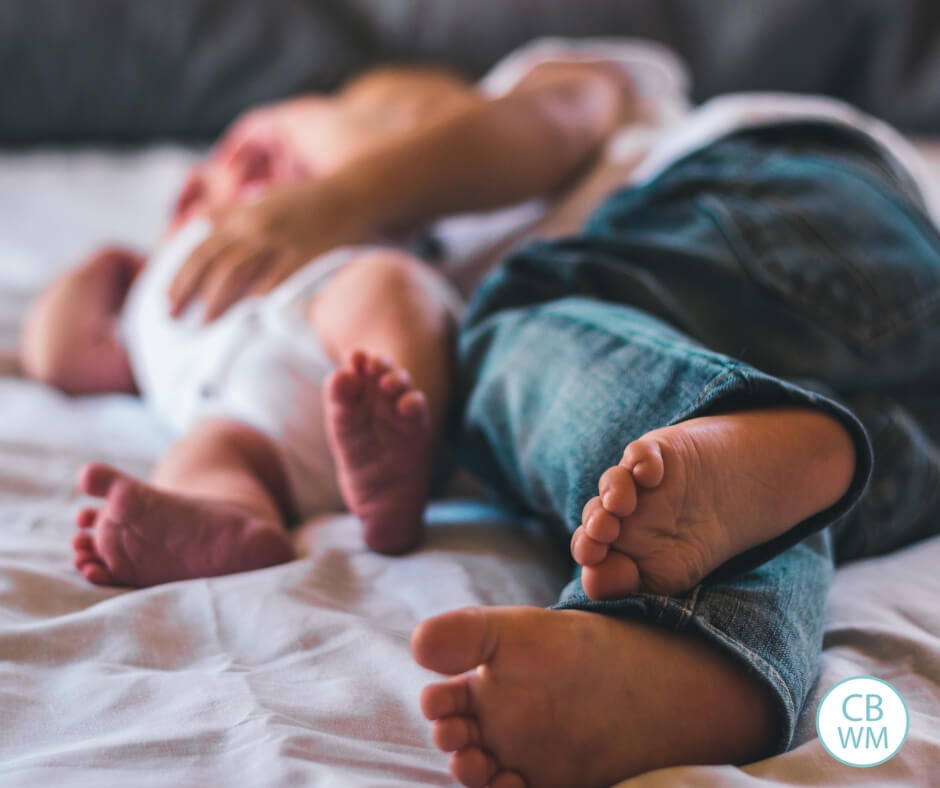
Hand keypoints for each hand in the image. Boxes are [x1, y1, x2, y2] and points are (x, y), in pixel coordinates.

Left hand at [168, 177, 374, 321]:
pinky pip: (276, 281)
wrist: (353, 194)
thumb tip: (201, 225)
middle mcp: (256, 229)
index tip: (166, 298)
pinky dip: (259, 300)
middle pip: (213, 263)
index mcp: (244, 217)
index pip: (202, 248)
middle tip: (172, 317)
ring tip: (206, 324)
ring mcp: (280, 243)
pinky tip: (248, 318)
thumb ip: (233, 214)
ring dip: (217, 301)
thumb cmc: (309, 200)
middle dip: (188, 291)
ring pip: (238, 273)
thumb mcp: (264, 198)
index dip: (180, 275)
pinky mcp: (304, 256)